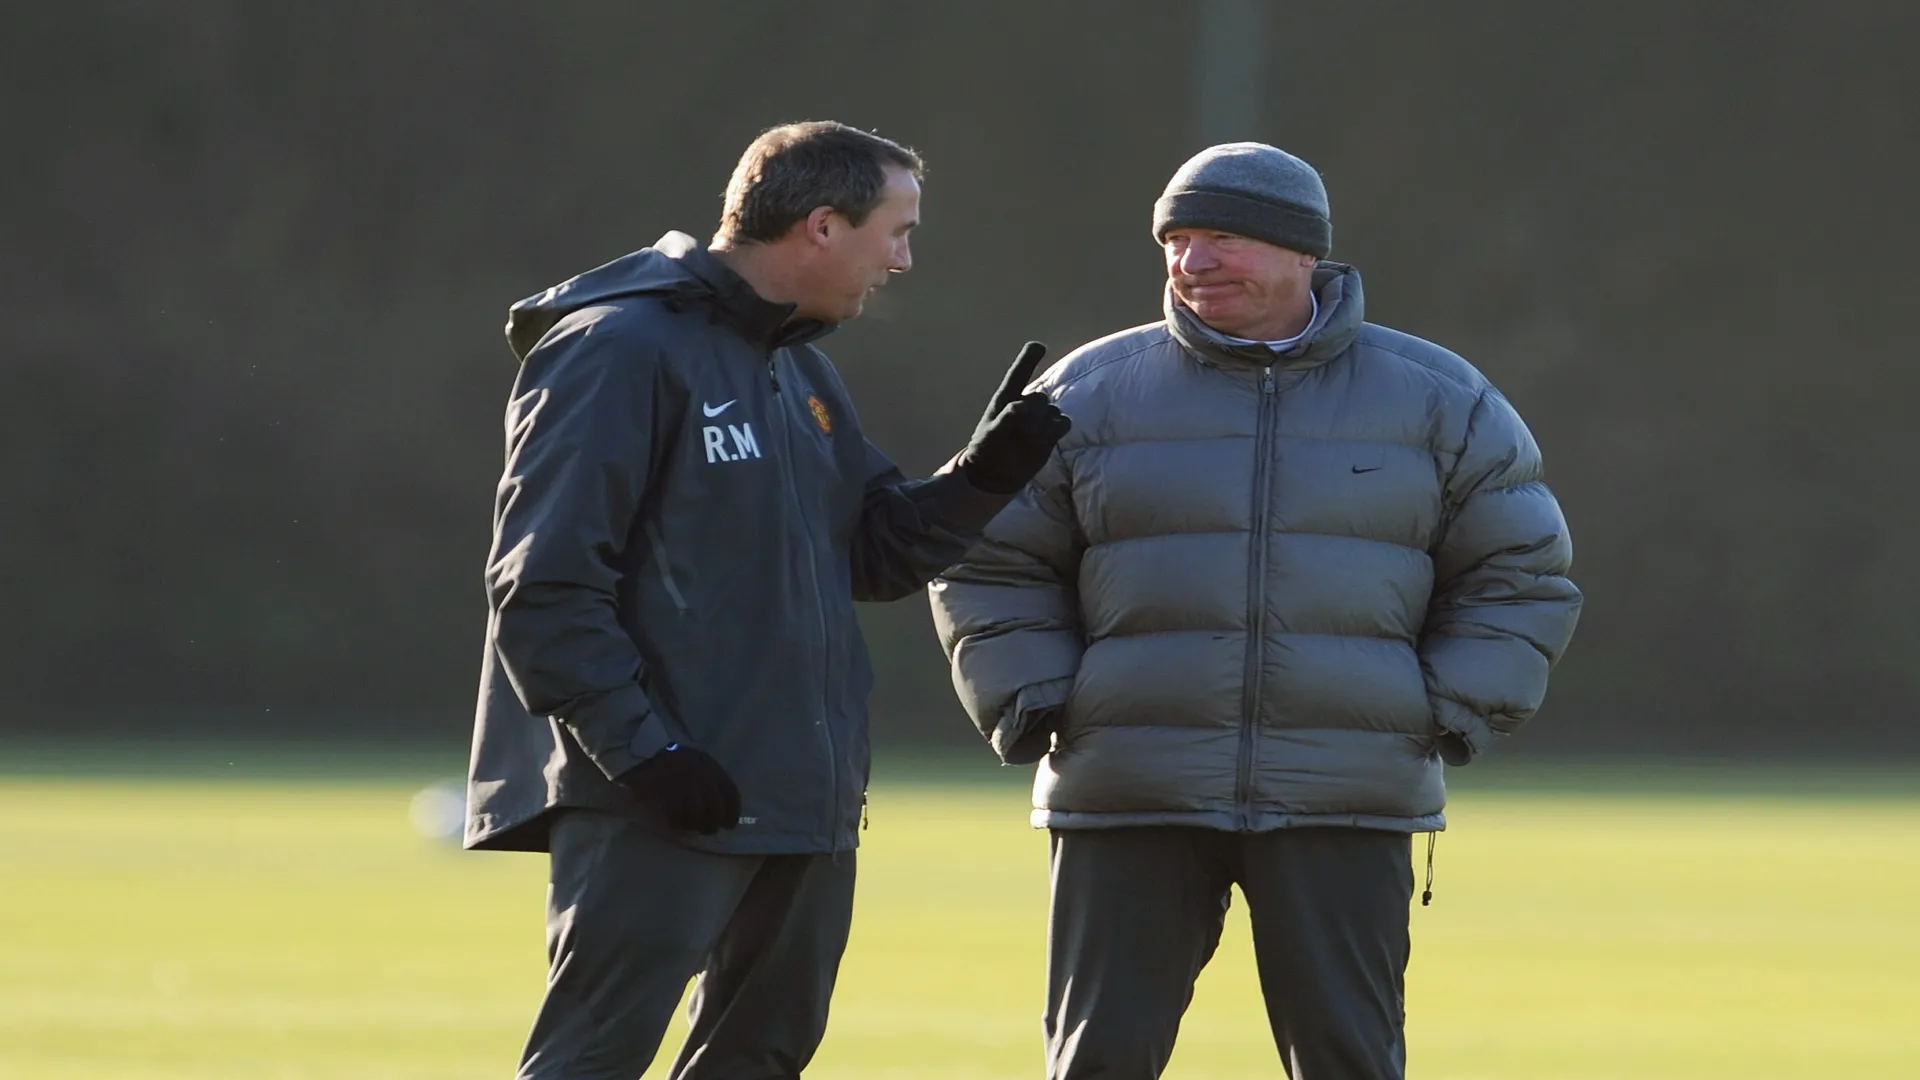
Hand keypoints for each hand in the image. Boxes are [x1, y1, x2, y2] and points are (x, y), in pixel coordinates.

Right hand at [616, 745, 741, 833]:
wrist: (643, 753)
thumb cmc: (673, 761)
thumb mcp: (698, 764)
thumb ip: (712, 782)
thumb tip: (723, 811)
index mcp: (711, 767)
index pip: (730, 793)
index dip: (732, 812)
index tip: (729, 825)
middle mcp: (701, 775)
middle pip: (715, 809)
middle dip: (713, 824)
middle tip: (708, 830)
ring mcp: (683, 785)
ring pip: (696, 815)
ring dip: (695, 826)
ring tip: (692, 828)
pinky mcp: (665, 794)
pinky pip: (677, 816)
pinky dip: (678, 823)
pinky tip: (677, 823)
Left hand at [959, 342, 1071, 494]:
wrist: (996, 473)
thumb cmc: (987, 449)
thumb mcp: (991, 434)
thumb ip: (1005, 418)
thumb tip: (1021, 406)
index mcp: (1006, 398)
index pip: (1019, 373)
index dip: (1029, 358)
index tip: (1038, 347)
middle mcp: (1026, 404)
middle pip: (1039, 398)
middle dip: (1033, 414)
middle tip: (1019, 433)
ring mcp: (1040, 417)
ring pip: (1053, 411)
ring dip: (1043, 425)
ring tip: (1027, 440)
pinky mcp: (1051, 432)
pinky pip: (1063, 423)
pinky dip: (1056, 429)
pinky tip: (1044, 439)